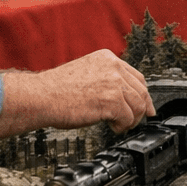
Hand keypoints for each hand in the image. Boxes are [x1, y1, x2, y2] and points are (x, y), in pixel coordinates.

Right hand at [0, 50, 155, 140]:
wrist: (40, 96)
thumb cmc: (56, 90)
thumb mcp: (86, 74)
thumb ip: (106, 79)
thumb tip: (123, 97)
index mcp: (107, 58)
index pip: (136, 77)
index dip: (143, 94)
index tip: (146, 107)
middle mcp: (113, 67)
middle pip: (141, 91)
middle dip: (140, 109)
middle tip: (134, 121)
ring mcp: (113, 83)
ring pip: (138, 106)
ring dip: (131, 120)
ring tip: (119, 125)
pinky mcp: (112, 101)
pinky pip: (128, 118)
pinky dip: (122, 126)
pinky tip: (112, 127)